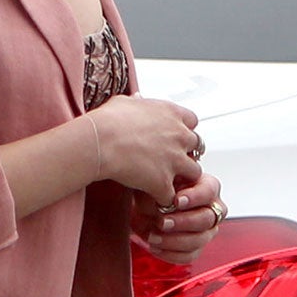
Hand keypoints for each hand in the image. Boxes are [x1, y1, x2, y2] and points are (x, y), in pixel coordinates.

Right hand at [91, 93, 201, 208]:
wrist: (99, 141)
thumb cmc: (107, 121)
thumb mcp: (124, 102)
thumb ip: (137, 102)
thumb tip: (138, 99)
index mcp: (171, 114)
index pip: (192, 121)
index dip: (183, 130)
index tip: (172, 137)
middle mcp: (178, 135)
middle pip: (197, 146)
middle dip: (185, 153)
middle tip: (169, 160)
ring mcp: (174, 160)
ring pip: (194, 172)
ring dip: (181, 177)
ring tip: (165, 181)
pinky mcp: (164, 182)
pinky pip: (172, 195)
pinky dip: (163, 198)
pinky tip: (151, 197)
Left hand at [136, 170, 225, 262]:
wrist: (143, 206)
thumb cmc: (155, 189)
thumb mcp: (156, 181)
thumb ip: (163, 188)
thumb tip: (163, 205)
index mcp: (208, 187)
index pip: (209, 192)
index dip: (194, 198)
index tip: (176, 201)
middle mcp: (212, 210)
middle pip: (206, 219)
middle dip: (183, 222)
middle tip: (162, 222)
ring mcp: (206, 231)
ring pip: (199, 240)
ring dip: (174, 241)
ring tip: (153, 237)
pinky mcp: (195, 248)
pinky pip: (189, 256)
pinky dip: (170, 254)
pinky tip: (155, 247)